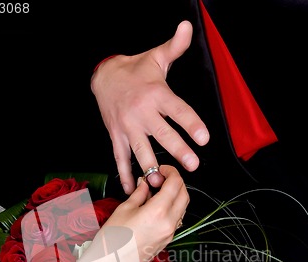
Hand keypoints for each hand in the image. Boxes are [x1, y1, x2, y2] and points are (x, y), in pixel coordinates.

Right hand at [91, 21, 208, 193]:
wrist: (103, 77)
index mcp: (156, 94)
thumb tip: (187, 27)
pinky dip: (125, 175)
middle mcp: (142, 112)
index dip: (191, 123)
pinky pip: (120, 158)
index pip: (178, 109)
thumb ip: (175, 47)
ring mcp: (127, 127)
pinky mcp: (116, 136)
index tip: (204, 138)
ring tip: (161, 182)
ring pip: (141, 150)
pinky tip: (131, 190)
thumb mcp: (156, 57)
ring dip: (151, 167)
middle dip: (178, 150)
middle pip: (162, 133)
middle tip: (193, 165)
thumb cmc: (136, 70)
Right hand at [101, 165, 188, 261]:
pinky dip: (172, 208)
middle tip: (162, 178)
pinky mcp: (167, 240)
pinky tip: (157, 206)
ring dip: (176, 196)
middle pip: (184, 195)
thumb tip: (145, 183)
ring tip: (157, 192)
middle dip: (176, 182)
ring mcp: (169, 233)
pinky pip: (176, 220)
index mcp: (158, 212)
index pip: (175, 184)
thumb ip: (140, 193)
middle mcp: (168, 223)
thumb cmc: (113, 240)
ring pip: (183, 208)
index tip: (162, 170)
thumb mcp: (124, 209)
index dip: (171, 172)